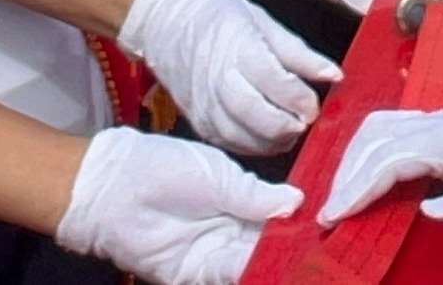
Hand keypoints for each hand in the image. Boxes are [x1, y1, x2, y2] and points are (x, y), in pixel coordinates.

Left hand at [55, 129, 302, 284]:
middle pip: (269, 247)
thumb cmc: (164, 168)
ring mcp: (214, 255)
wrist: (115, 186)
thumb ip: (256, 196)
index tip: (327, 225)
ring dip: (275, 265)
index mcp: (241, 202)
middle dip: (293, 250)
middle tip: (323, 252)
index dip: (299, 224)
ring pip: (253, 265)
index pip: (278, 219)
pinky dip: (249, 274)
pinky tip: (271, 269)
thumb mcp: (219, 176)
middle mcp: (231, 232)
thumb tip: (298, 202)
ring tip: (304, 263)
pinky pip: (227, 278)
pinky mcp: (193, 274)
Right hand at [115, 0, 340, 154]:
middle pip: (257, 116)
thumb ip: (299, 53)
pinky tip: (270, 135)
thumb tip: (334, 75)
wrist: (164, 23)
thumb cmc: (218, 16)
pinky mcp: (199, 123)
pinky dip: (256, 145)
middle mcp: (218, 82)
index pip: (274, 82)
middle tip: (306, 119)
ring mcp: (205, 106)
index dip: (300, 98)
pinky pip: (231, 144)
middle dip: (289, 124)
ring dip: (275, 140)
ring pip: (244, 137)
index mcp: (237, 49)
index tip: (315, 102)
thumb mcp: (263, 21)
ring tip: (292, 127)